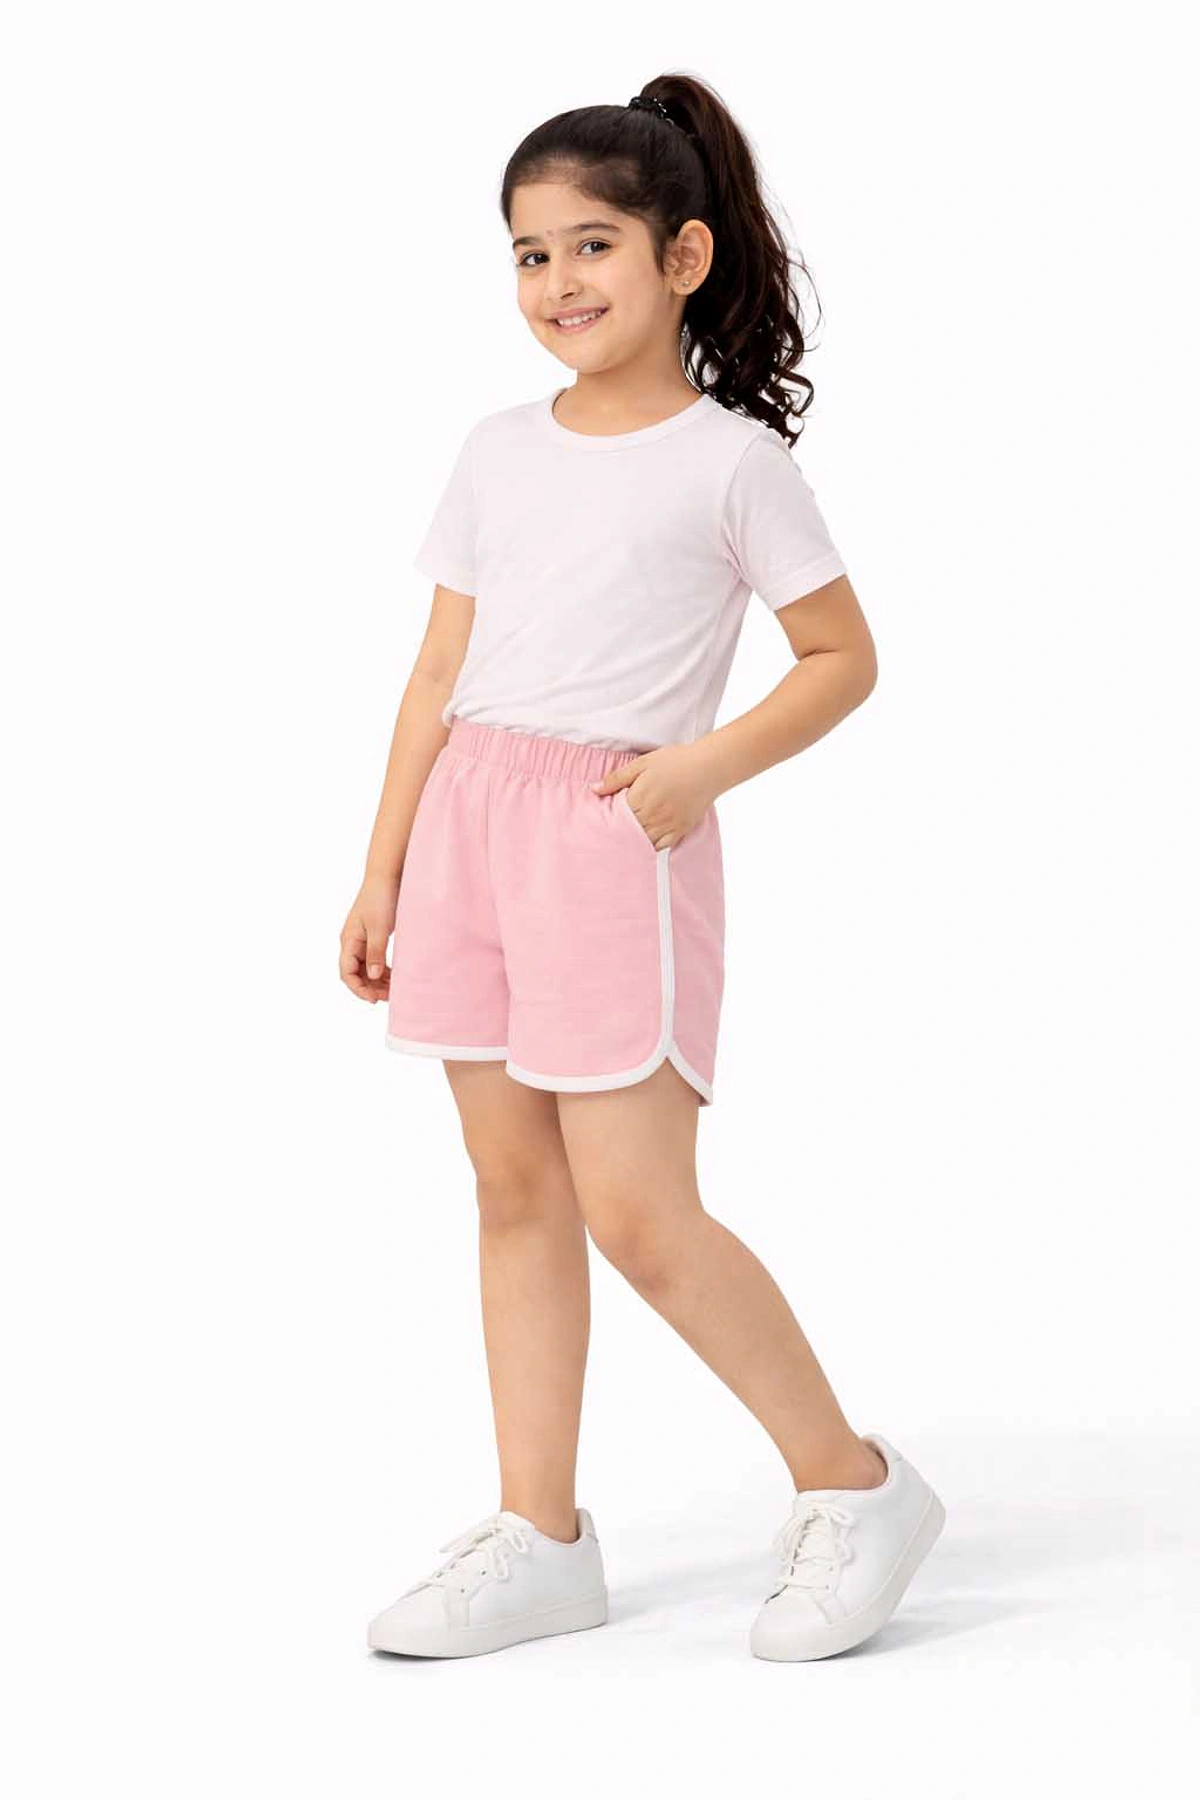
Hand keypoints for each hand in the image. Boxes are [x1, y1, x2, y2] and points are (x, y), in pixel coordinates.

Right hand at [339, 870, 400, 1002]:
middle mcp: (351, 942)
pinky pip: (373, 960)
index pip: (346, 973)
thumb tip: (374, 977)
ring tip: (394, 990)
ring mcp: (361, 940)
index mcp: (348, 941)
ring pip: (365, 968)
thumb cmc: (381, 899)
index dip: (359, 989)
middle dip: (370, 988)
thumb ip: (376, 953)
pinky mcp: (371, 937)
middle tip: (389, 997)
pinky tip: (394, 976)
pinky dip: (382, 970)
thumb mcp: (379, 928)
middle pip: (355, 974)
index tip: (375, 999)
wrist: (386, 877)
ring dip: (377, 981)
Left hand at [590, 743, 718, 849]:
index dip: (606, 822)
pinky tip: (642, 849)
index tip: (598, 824)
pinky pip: (662, 846)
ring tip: (620, 847)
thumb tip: (593, 790)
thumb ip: (617, 778)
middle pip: (627, 832)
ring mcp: (667, 825)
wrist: (709, 767)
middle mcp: (652, 816)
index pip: (615, 818)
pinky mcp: (680, 830)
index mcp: (639, 798)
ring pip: (642, 842)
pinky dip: (650, 848)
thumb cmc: (675, 761)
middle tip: (604, 838)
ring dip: (631, 844)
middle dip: (616, 835)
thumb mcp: (642, 763)